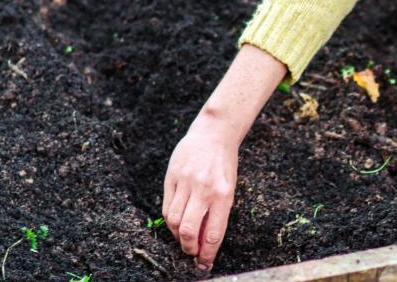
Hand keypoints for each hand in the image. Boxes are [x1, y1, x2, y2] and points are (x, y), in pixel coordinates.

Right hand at [162, 111, 239, 270]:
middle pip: (189, 230)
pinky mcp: (172, 176)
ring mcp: (186, 182)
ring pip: (174, 220)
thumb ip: (217, 214)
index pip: (214, 233)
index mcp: (224, 194)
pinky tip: (176, 222)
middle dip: (189, 248)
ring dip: (178, 235)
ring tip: (184, 238)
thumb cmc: (224, 164)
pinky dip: (170, 220)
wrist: (213, 133)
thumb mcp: (229, 188)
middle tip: (191, 252)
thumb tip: (205, 243)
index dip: (207, 254)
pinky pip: (167, 206)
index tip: (204, 264)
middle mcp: (204, 189)